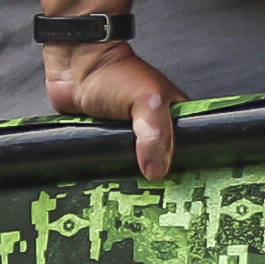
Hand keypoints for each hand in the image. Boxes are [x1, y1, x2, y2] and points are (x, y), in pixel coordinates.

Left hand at [46, 40, 190, 180]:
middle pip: (161, 162)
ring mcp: (128, 137)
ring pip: (135, 166)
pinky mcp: (106, 142)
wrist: (75, 67)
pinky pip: (112, 163)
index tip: (180, 187)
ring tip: (130, 194)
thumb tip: (157, 170)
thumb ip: (156, 133)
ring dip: (130, 176)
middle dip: (157, 176)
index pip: (189, 148)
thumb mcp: (147, 101)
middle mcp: (153, 128)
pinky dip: (109, 170)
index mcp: (173, 115)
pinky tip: (111, 182)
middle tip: (153, 196)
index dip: (185, 167)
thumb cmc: (115, 73)